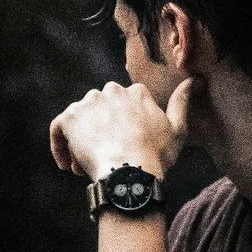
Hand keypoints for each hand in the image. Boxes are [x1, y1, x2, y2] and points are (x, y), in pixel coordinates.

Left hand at [49, 78, 190, 182]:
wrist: (129, 171)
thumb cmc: (156, 155)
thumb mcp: (177, 129)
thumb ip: (182, 102)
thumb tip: (193, 80)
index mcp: (135, 92)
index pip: (123, 105)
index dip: (121, 128)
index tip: (123, 147)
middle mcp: (110, 91)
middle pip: (100, 112)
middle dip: (100, 133)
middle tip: (105, 158)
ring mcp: (88, 104)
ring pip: (80, 121)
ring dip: (81, 142)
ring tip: (87, 167)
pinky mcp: (69, 118)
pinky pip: (58, 129)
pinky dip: (60, 145)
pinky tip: (67, 165)